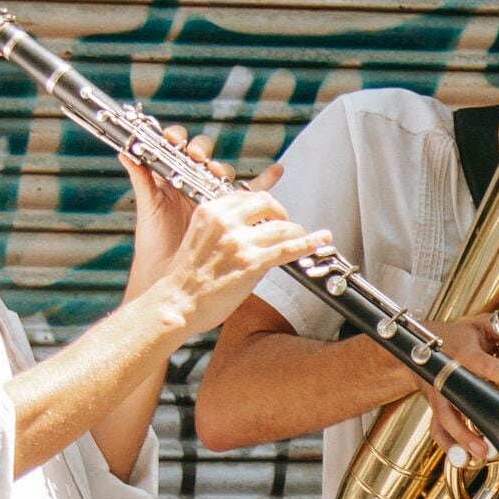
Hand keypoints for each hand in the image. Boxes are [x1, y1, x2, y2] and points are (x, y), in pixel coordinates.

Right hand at [121, 136, 321, 342]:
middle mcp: (225, 221)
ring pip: (282, 226)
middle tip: (286, 223)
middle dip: (281, 212)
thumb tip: (248, 229)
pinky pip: (289, 248)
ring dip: (297, 230)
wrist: (176, 304)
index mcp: (209, 211)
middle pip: (267, 202)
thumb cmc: (185, 279)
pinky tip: (322, 239)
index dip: (264, 203)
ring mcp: (239, 242)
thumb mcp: (198, 239)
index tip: (271, 211)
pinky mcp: (252, 263)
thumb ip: (221, 229)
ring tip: (303, 237)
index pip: (245, 195)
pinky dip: (309, 242)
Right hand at [420, 317, 498, 458]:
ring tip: (482, 454)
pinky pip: (438, 429)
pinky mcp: (435, 407)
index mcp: (464, 353)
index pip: (490, 367)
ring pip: (446, 420)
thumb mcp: (483, 322)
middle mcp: (448, 376)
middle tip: (497, 439)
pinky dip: (448, 446)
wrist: (418, 346)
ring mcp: (439, 394)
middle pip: (460, 401)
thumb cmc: (456, 335)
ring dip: (462, 439)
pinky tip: (463, 459)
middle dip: (479, 419)